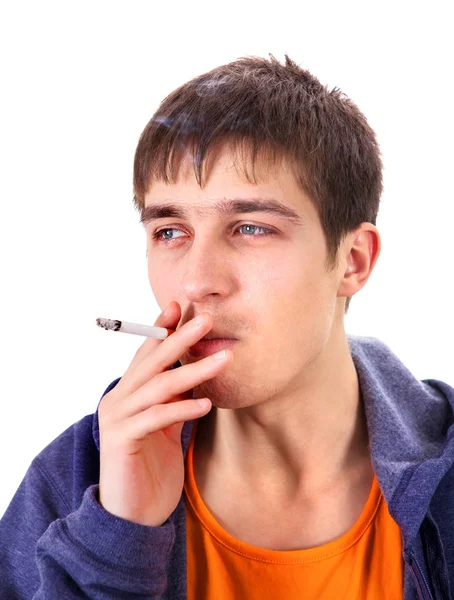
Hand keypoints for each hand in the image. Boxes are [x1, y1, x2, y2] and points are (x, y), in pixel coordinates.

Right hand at [98, 301, 231, 525]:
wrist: (133, 514)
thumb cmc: (152, 466)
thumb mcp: (166, 425)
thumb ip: (174, 398)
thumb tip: (196, 373)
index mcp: (129, 392)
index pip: (146, 353)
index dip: (162, 329)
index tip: (180, 307)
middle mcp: (118, 399)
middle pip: (152, 362)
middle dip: (180, 338)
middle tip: (207, 320)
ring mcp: (117, 419)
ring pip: (158, 386)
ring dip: (194, 371)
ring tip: (224, 360)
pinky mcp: (121, 441)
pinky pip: (156, 418)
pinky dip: (182, 409)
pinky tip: (206, 404)